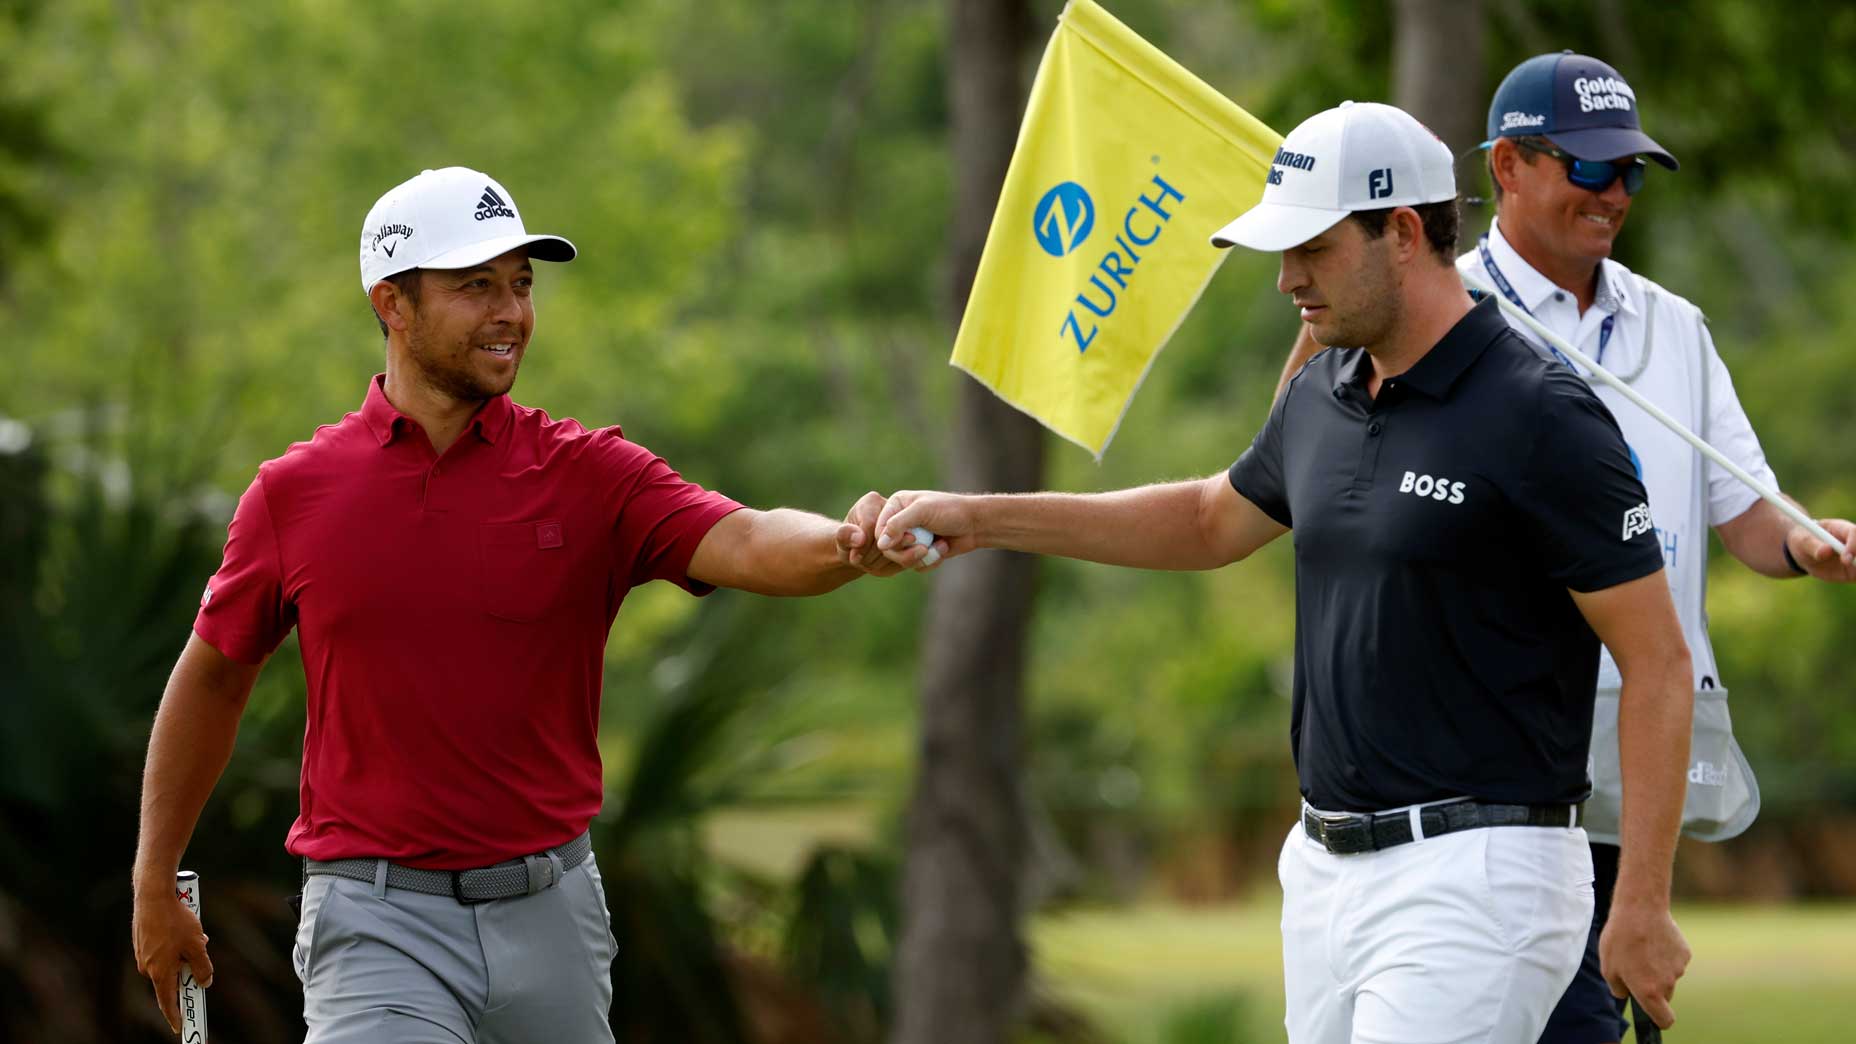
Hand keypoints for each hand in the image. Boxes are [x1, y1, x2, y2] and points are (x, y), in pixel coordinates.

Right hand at [132, 881, 212, 1034]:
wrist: (153, 896)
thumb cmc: (175, 921)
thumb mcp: (197, 945)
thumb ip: (202, 967)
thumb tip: (205, 982)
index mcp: (160, 972)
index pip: (167, 1002)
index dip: (174, 1016)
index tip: (180, 1028)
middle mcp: (147, 967)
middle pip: (171, 978)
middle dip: (187, 969)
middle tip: (199, 950)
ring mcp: (142, 955)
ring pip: (168, 962)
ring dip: (182, 954)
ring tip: (194, 934)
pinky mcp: (141, 943)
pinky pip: (161, 951)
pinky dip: (173, 945)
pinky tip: (181, 928)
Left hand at [836, 491, 906, 576]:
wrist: (861, 549)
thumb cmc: (848, 541)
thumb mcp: (841, 540)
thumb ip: (845, 536)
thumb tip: (859, 539)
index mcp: (871, 501)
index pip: (870, 524)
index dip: (863, 545)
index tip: (855, 557)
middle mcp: (892, 507)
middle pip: (886, 535)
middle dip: (874, 554)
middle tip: (862, 563)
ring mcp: (907, 521)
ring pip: (900, 546)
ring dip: (885, 561)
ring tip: (871, 564)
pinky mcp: (916, 537)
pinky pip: (910, 554)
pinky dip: (897, 564)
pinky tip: (884, 566)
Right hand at [874, 490, 974, 569]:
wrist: (976, 524)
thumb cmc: (950, 511)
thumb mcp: (922, 512)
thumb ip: (899, 524)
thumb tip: (881, 544)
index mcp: (896, 506)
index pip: (879, 530)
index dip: (892, 540)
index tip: (912, 538)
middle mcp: (900, 522)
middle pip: (888, 549)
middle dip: (907, 553)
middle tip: (924, 549)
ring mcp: (910, 538)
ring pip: (901, 560)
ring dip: (922, 557)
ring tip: (939, 547)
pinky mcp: (921, 551)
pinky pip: (915, 565)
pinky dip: (930, 562)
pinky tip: (942, 549)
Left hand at [1599, 899, 1688, 1029]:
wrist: (1640, 909)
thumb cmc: (1619, 938)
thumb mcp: (1608, 967)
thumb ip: (1618, 989)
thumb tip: (1627, 994)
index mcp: (1649, 991)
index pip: (1665, 1020)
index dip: (1659, 1020)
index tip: (1652, 1014)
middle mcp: (1668, 983)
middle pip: (1664, 997)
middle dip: (1652, 989)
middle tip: (1635, 968)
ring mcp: (1679, 968)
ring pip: (1669, 977)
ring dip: (1657, 969)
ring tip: (1641, 948)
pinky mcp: (1685, 953)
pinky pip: (1674, 961)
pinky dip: (1665, 955)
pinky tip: (1653, 939)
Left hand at [1787, 518, 1855, 580]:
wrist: (1804, 553)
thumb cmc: (1803, 542)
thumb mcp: (1802, 542)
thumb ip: (1813, 546)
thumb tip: (1826, 550)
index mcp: (1841, 529)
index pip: (1854, 532)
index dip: (1854, 545)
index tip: (1845, 560)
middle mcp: (1853, 542)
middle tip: (1848, 567)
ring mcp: (1855, 556)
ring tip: (1850, 574)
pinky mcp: (1854, 571)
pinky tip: (1851, 578)